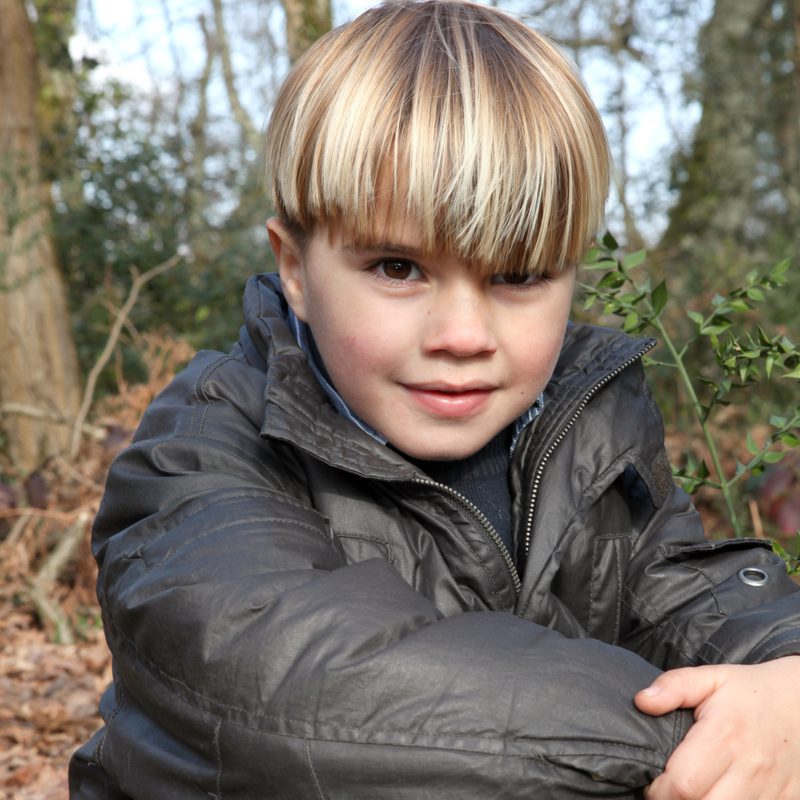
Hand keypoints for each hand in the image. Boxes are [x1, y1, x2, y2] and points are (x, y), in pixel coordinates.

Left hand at [635, 655, 799, 798]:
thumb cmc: (751, 692)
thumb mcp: (711, 678)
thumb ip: (673, 686)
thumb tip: (641, 701)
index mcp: (724, 736)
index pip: (683, 784)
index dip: (659, 791)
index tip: (653, 782)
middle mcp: (750, 769)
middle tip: (670, 791)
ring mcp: (773, 792)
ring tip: (695, 792)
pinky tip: (720, 794)